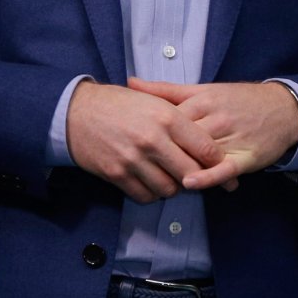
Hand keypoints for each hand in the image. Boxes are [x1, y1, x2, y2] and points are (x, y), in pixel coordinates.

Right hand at [65, 81, 223, 202]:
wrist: (77, 111)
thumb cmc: (121, 104)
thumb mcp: (156, 101)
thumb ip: (182, 121)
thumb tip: (208, 143)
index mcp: (168, 117)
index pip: (206, 148)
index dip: (217, 161)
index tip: (220, 165)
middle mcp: (153, 140)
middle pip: (190, 173)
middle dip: (198, 178)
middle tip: (197, 176)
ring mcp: (133, 159)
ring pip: (168, 189)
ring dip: (173, 187)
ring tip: (170, 177)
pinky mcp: (116, 174)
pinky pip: (144, 196)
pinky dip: (151, 193)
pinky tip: (151, 182)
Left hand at [127, 77, 297, 191]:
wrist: (283, 108)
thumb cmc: (239, 100)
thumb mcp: (203, 89)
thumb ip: (166, 90)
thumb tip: (131, 82)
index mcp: (203, 100)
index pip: (167, 119)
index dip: (146, 132)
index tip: (126, 142)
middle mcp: (216, 118)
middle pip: (180, 139)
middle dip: (159, 153)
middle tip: (137, 165)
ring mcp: (232, 137)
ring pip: (200, 154)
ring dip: (179, 168)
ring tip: (158, 181)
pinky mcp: (247, 156)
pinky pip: (224, 168)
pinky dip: (207, 176)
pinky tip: (190, 183)